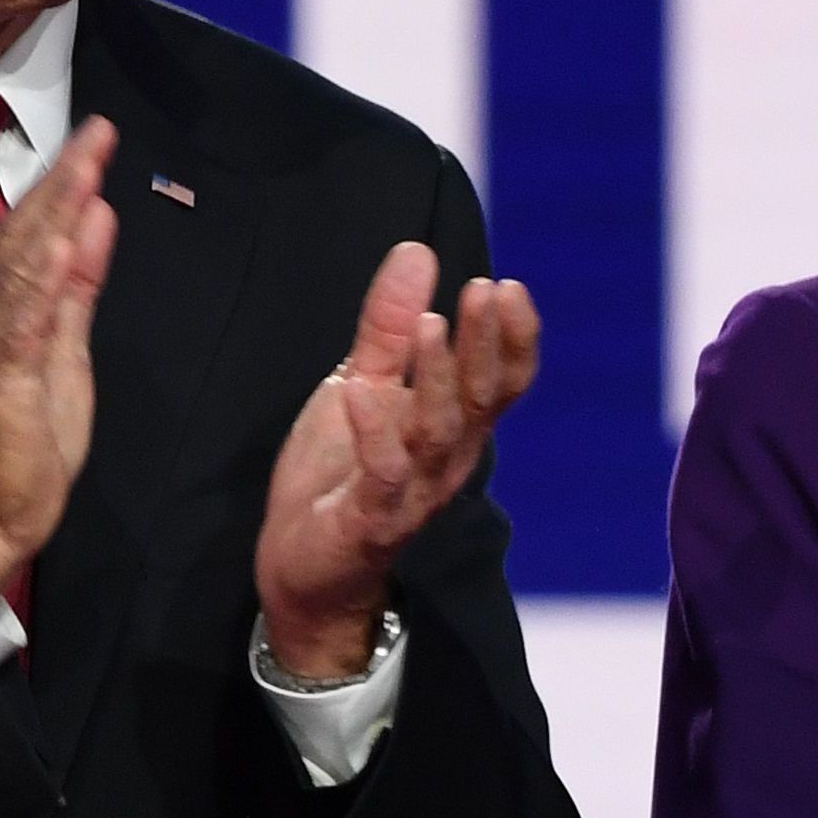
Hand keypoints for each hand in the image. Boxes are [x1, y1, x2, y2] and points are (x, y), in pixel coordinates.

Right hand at [0, 119, 118, 604]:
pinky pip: (22, 329)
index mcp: (6, 304)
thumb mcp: (66, 345)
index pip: (34, 231)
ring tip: (83, 173)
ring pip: (22, 271)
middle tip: (97, 132)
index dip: (64, 182)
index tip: (97, 135)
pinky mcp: (3, 385)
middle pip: (25, 237)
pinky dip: (40, 288)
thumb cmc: (27, 434)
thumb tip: (96, 214)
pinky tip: (58, 251)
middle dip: (63, 182)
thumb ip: (78, 283)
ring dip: (52, 219)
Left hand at [253, 246, 539, 677]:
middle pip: (480, 399)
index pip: (502, 382)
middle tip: (487, 290)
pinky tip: (357, 390)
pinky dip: (372, 432)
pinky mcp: (371, 520)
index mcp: (454, 427)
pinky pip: (380, 475)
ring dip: (438, 377)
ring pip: (438, 432)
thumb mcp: (362, 383)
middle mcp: (447, 459)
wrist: (304, 567)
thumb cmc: (341, 473)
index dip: (513, 338)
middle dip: (486, 344)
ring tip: (432, 323)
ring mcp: (412, 492)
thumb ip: (389, 326)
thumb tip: (418, 250)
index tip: (508, 287)